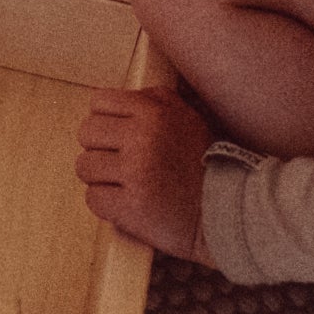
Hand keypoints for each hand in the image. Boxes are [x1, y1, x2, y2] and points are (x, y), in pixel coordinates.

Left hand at [75, 89, 214, 263]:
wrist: (228, 213)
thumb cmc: (206, 164)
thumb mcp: (187, 118)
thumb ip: (154, 101)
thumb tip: (120, 100)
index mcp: (153, 113)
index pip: (99, 103)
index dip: (105, 120)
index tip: (117, 136)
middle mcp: (141, 139)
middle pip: (86, 133)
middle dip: (100, 148)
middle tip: (120, 162)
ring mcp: (134, 174)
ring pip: (85, 167)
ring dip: (101, 178)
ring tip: (125, 184)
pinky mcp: (129, 207)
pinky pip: (93, 198)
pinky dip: (106, 204)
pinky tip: (127, 203)